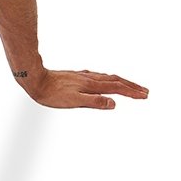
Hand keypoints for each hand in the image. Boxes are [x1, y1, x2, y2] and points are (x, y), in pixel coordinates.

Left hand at [18, 67, 148, 109]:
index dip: (131, 92)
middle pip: (115, 80)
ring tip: (130, 86)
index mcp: (91, 85)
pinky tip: (103, 80)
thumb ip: (94, 102)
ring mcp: (82, 76)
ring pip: (106, 77)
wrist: (34, 79)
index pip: (116, 88)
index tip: (145, 95)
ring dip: (121, 82)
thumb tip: (114, 103)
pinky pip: (97, 76)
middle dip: (131, 86)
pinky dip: (107, 78)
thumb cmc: (51, 93)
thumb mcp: (73, 101)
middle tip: (145, 91)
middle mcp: (89, 78)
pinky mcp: (75, 76)